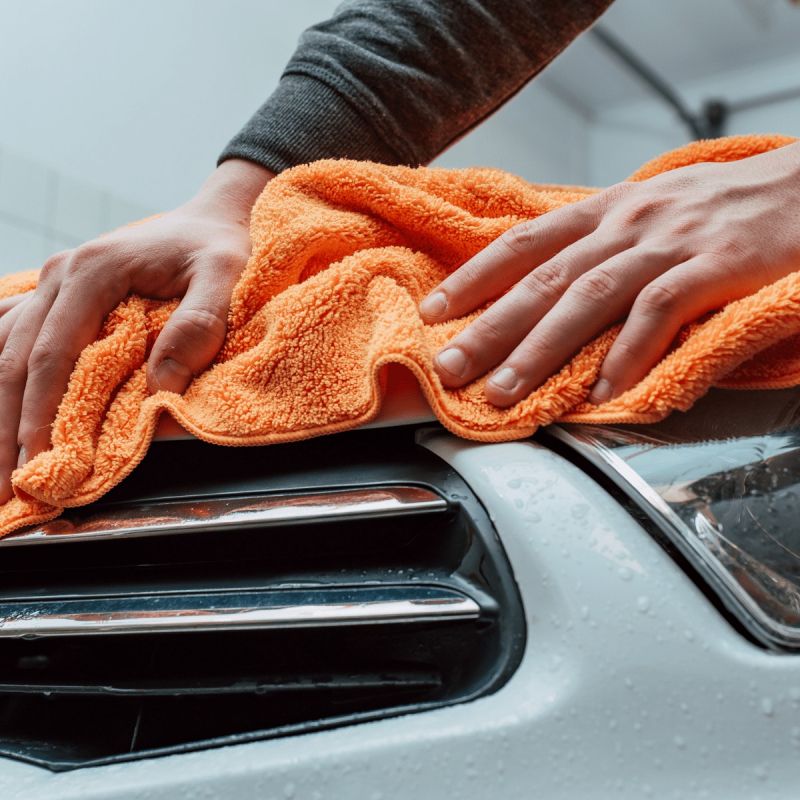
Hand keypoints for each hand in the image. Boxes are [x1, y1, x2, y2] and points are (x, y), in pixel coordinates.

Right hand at [0, 158, 272, 501]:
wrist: (209, 219)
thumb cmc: (218, 247)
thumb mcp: (225, 277)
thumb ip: (198, 325)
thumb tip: (162, 389)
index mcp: (94, 271)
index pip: (54, 355)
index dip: (41, 414)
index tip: (38, 461)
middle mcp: (61, 276)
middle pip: (16, 360)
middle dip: (7, 427)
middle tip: (6, 485)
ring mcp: (53, 284)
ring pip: (6, 351)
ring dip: (0, 408)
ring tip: (1, 463)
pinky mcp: (60, 296)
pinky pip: (16, 335)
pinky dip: (7, 375)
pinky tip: (3, 410)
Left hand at [419, 141, 799, 406]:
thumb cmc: (717, 208)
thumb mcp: (646, 212)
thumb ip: (596, 247)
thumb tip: (541, 287)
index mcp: (605, 211)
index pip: (523, 244)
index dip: (473, 277)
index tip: (433, 312)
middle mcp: (626, 224)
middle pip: (542, 280)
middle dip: (489, 328)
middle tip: (449, 367)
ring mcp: (668, 244)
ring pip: (588, 298)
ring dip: (541, 350)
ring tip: (505, 392)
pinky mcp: (713, 267)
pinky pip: (660, 313)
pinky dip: (627, 354)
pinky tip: (602, 392)